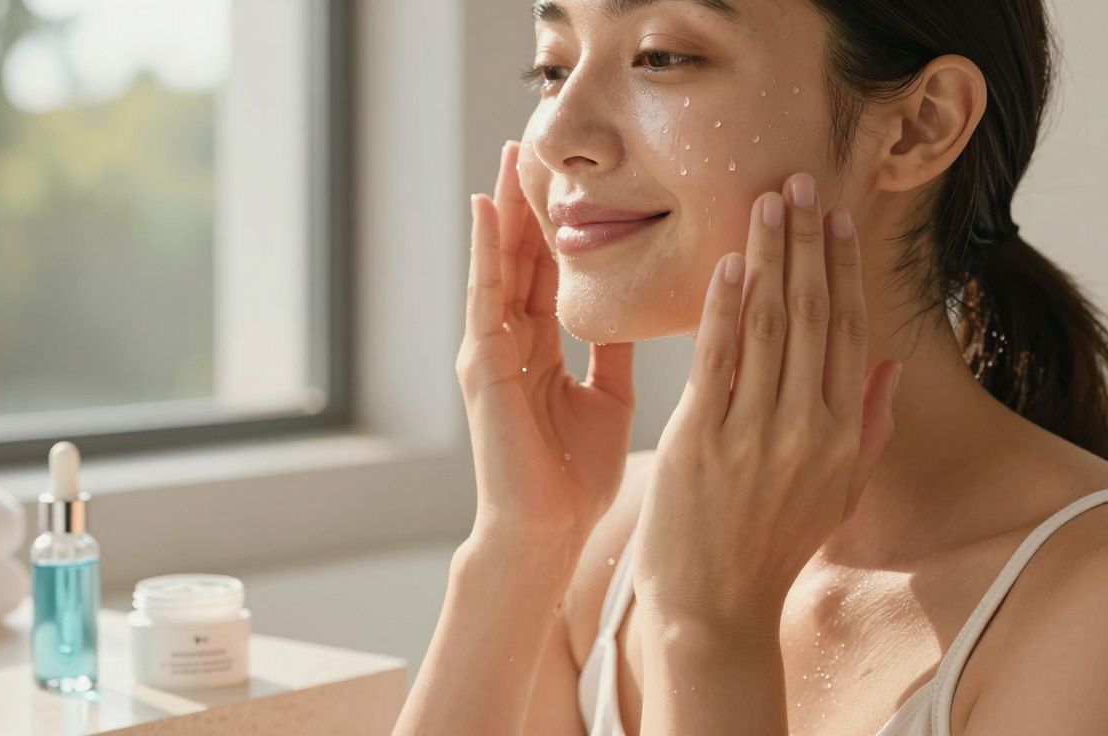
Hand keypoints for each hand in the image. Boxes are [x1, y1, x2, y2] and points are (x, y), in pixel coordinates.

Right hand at [457, 141, 636, 550]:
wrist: (547, 531)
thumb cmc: (574, 476)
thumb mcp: (605, 395)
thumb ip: (610, 349)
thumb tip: (634, 307)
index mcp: (539, 350)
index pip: (548, 273)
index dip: (557, 227)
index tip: (570, 179)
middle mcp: (509, 343)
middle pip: (520, 259)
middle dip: (526, 204)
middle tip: (532, 146)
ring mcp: (490, 352)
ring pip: (499, 267)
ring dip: (502, 211)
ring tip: (508, 159)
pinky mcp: (483, 365)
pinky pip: (485, 297)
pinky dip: (485, 253)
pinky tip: (486, 211)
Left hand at [631, 172, 900, 631]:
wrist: (714, 609)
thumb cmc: (770, 548)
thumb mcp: (838, 493)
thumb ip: (871, 427)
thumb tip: (893, 366)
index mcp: (843, 435)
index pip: (850, 332)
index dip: (844, 269)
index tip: (837, 218)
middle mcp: (808, 427)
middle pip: (814, 315)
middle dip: (808, 243)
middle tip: (800, 182)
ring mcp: (757, 432)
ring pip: (771, 325)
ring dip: (771, 257)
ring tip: (767, 201)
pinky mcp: (703, 438)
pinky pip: (719, 358)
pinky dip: (726, 307)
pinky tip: (730, 263)